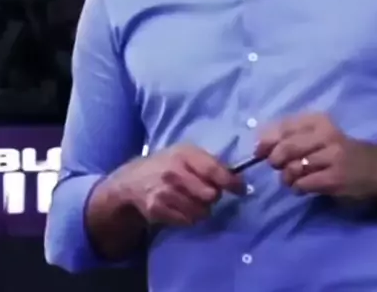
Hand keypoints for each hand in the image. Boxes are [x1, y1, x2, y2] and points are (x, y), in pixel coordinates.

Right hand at [118, 145, 243, 226]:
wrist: (134, 179)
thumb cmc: (168, 163)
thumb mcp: (186, 154)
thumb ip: (209, 163)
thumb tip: (236, 178)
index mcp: (184, 154)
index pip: (213, 170)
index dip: (231, 182)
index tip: (242, 189)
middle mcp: (174, 172)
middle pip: (210, 195)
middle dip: (213, 196)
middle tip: (208, 193)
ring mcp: (165, 192)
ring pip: (200, 211)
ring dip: (202, 209)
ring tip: (194, 201)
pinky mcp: (157, 209)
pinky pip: (186, 221)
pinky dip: (189, 217)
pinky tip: (182, 208)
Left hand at [255, 113, 376, 200]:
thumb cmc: (342, 149)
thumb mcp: (320, 134)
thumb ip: (293, 135)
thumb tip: (261, 143)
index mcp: (318, 120)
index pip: (283, 126)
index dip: (266, 140)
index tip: (259, 151)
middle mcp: (325, 134)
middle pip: (286, 147)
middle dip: (275, 160)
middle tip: (277, 167)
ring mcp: (331, 156)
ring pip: (293, 167)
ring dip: (286, 177)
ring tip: (291, 179)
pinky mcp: (335, 177)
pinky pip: (304, 183)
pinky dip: (298, 187)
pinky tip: (302, 187)